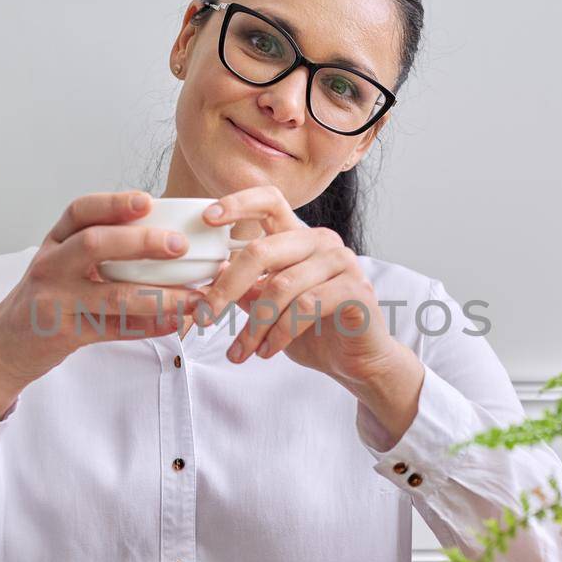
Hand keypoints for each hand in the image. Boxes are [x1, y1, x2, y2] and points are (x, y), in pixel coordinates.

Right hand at [0, 191, 207, 414]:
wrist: (3, 346)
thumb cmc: (44, 299)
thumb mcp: (60, 264)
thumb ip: (97, 249)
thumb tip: (161, 235)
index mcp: (54, 242)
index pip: (80, 211)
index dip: (114, 203)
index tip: (148, 200)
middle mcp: (51, 266)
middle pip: (95, 244)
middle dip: (141, 242)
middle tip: (179, 245)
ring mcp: (56, 301)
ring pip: (112, 294)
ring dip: (159, 295)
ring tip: (194, 297)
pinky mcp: (65, 334)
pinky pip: (114, 330)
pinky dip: (147, 327)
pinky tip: (173, 323)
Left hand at [188, 184, 400, 387]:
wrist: (357, 361)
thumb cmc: (313, 331)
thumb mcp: (269, 310)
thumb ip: (247, 290)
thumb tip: (208, 280)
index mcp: (298, 237)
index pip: (269, 201)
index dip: (237, 204)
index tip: (207, 219)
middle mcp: (321, 241)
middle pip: (261, 250)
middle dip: (226, 287)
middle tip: (205, 317)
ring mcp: (342, 261)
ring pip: (281, 286)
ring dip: (254, 325)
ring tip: (241, 352)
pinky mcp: (356, 288)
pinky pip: (306, 305)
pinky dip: (280, 332)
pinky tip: (268, 351)